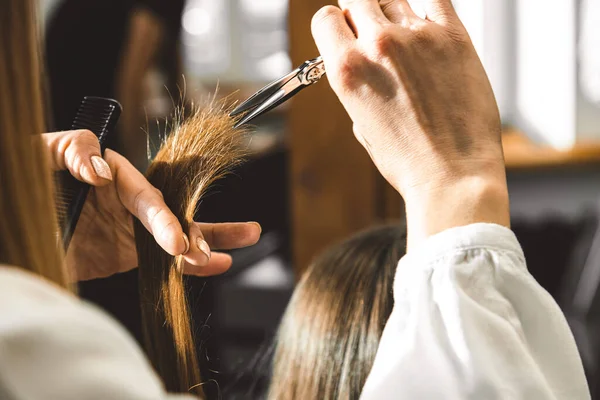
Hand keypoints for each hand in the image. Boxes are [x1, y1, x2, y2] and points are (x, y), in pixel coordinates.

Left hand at [44, 130, 260, 280]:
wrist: (13, 227)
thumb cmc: (24, 180)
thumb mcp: (40, 153)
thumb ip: (71, 149)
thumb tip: (102, 172)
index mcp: (112, 176)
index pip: (145, 196)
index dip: (163, 218)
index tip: (174, 241)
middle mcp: (125, 202)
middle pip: (171, 213)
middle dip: (193, 232)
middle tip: (200, 250)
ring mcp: (128, 230)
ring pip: (178, 235)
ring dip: (208, 240)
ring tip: (245, 239)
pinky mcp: (125, 256)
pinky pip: (163, 261)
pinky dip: (191, 265)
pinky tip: (218, 263)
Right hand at [311, 0, 509, 247]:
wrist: (452, 175)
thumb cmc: (407, 160)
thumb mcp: (361, 124)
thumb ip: (357, 85)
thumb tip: (363, 64)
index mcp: (346, 69)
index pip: (326, 17)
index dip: (335, 25)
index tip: (345, 32)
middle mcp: (378, 45)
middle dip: (360, 14)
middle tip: (373, 34)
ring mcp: (417, 36)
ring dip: (392, 13)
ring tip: (405, 42)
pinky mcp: (454, 36)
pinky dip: (427, 7)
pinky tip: (428, 26)